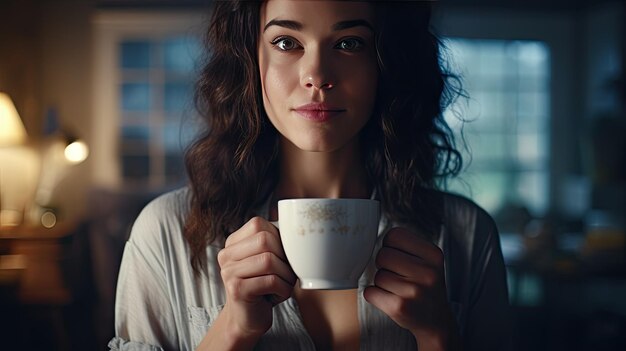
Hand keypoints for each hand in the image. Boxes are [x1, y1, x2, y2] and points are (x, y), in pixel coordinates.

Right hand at [217, 217, 296, 339]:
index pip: (259, 225)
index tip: (282, 256)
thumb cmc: (264, 287)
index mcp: (233, 243)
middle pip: (264, 240)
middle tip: (286, 273)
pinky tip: (278, 295)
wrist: (248, 319)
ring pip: (268, 260)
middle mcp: (226, 254)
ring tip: (283, 284)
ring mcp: (229, 272)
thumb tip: (295, 229)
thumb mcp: (267, 259)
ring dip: (286, 275)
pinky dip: (283, 289)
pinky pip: (271, 281)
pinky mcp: (236, 289)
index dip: (278, 239)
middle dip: (284, 257)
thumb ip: (274, 241)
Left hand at [363, 227, 459, 349]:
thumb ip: (405, 245)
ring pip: (377, 275)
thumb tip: (369, 238)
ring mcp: (413, 291)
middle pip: (382, 255)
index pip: (394, 235)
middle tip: (397, 275)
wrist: (436, 321)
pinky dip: (375, 296)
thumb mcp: (427, 260)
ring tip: (399, 289)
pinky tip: (391, 299)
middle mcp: (427, 272)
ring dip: (382, 282)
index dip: (390, 245)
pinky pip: (370, 292)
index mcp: (434, 255)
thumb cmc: (426, 286)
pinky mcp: (399, 307)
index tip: (398, 256)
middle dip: (384, 264)